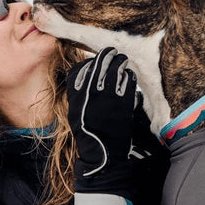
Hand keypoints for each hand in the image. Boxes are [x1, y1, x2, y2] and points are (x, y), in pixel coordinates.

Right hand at [67, 47, 136, 195]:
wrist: (102, 153)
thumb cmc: (88, 132)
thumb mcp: (76, 111)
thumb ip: (79, 92)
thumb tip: (85, 74)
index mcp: (77, 93)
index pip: (84, 67)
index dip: (92, 62)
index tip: (96, 59)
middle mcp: (92, 91)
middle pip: (101, 63)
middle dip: (108, 55)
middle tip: (113, 52)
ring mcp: (109, 94)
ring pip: (117, 68)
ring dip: (120, 62)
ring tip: (122, 61)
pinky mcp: (124, 100)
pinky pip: (129, 80)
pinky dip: (129, 76)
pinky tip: (128, 76)